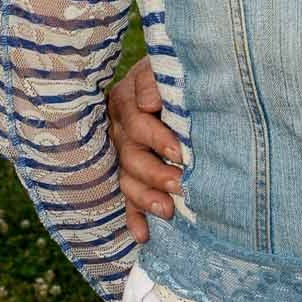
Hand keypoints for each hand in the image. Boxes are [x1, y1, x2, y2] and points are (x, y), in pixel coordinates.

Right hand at [107, 59, 181, 241]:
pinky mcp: (130, 173)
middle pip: (131, 157)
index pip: (137, 123)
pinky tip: (144, 236)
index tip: (180, 151)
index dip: (158, 138)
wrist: (176, 78)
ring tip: (169, 212)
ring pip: (127, 181)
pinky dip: (135, 218)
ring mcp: (122, 153)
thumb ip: (155, 80)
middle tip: (181, 185)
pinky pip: (127, 199)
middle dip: (156, 173)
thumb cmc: (173, 72)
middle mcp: (119, 129)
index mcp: (125, 100)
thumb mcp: (164, 66)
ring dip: (147, 198)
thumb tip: (149, 103)